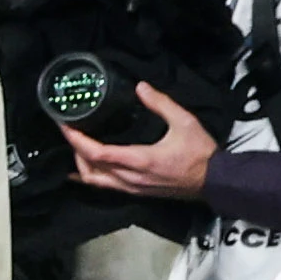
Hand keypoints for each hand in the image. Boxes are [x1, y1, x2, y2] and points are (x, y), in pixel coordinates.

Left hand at [63, 84, 215, 198]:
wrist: (215, 181)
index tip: (65, 126)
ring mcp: (133, 188)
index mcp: (140, 160)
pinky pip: (106, 187)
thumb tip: (141, 87)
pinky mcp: (137, 192)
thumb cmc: (201, 153)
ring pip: (96, 182)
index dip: (77, 141)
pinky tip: (87, 168)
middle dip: (75, 151)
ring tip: (77, 147)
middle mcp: (131, 178)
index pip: (98, 153)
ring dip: (81, 165)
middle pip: (90, 169)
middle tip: (69, 132)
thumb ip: (161, 103)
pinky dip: (93, 176)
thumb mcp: (184, 122)